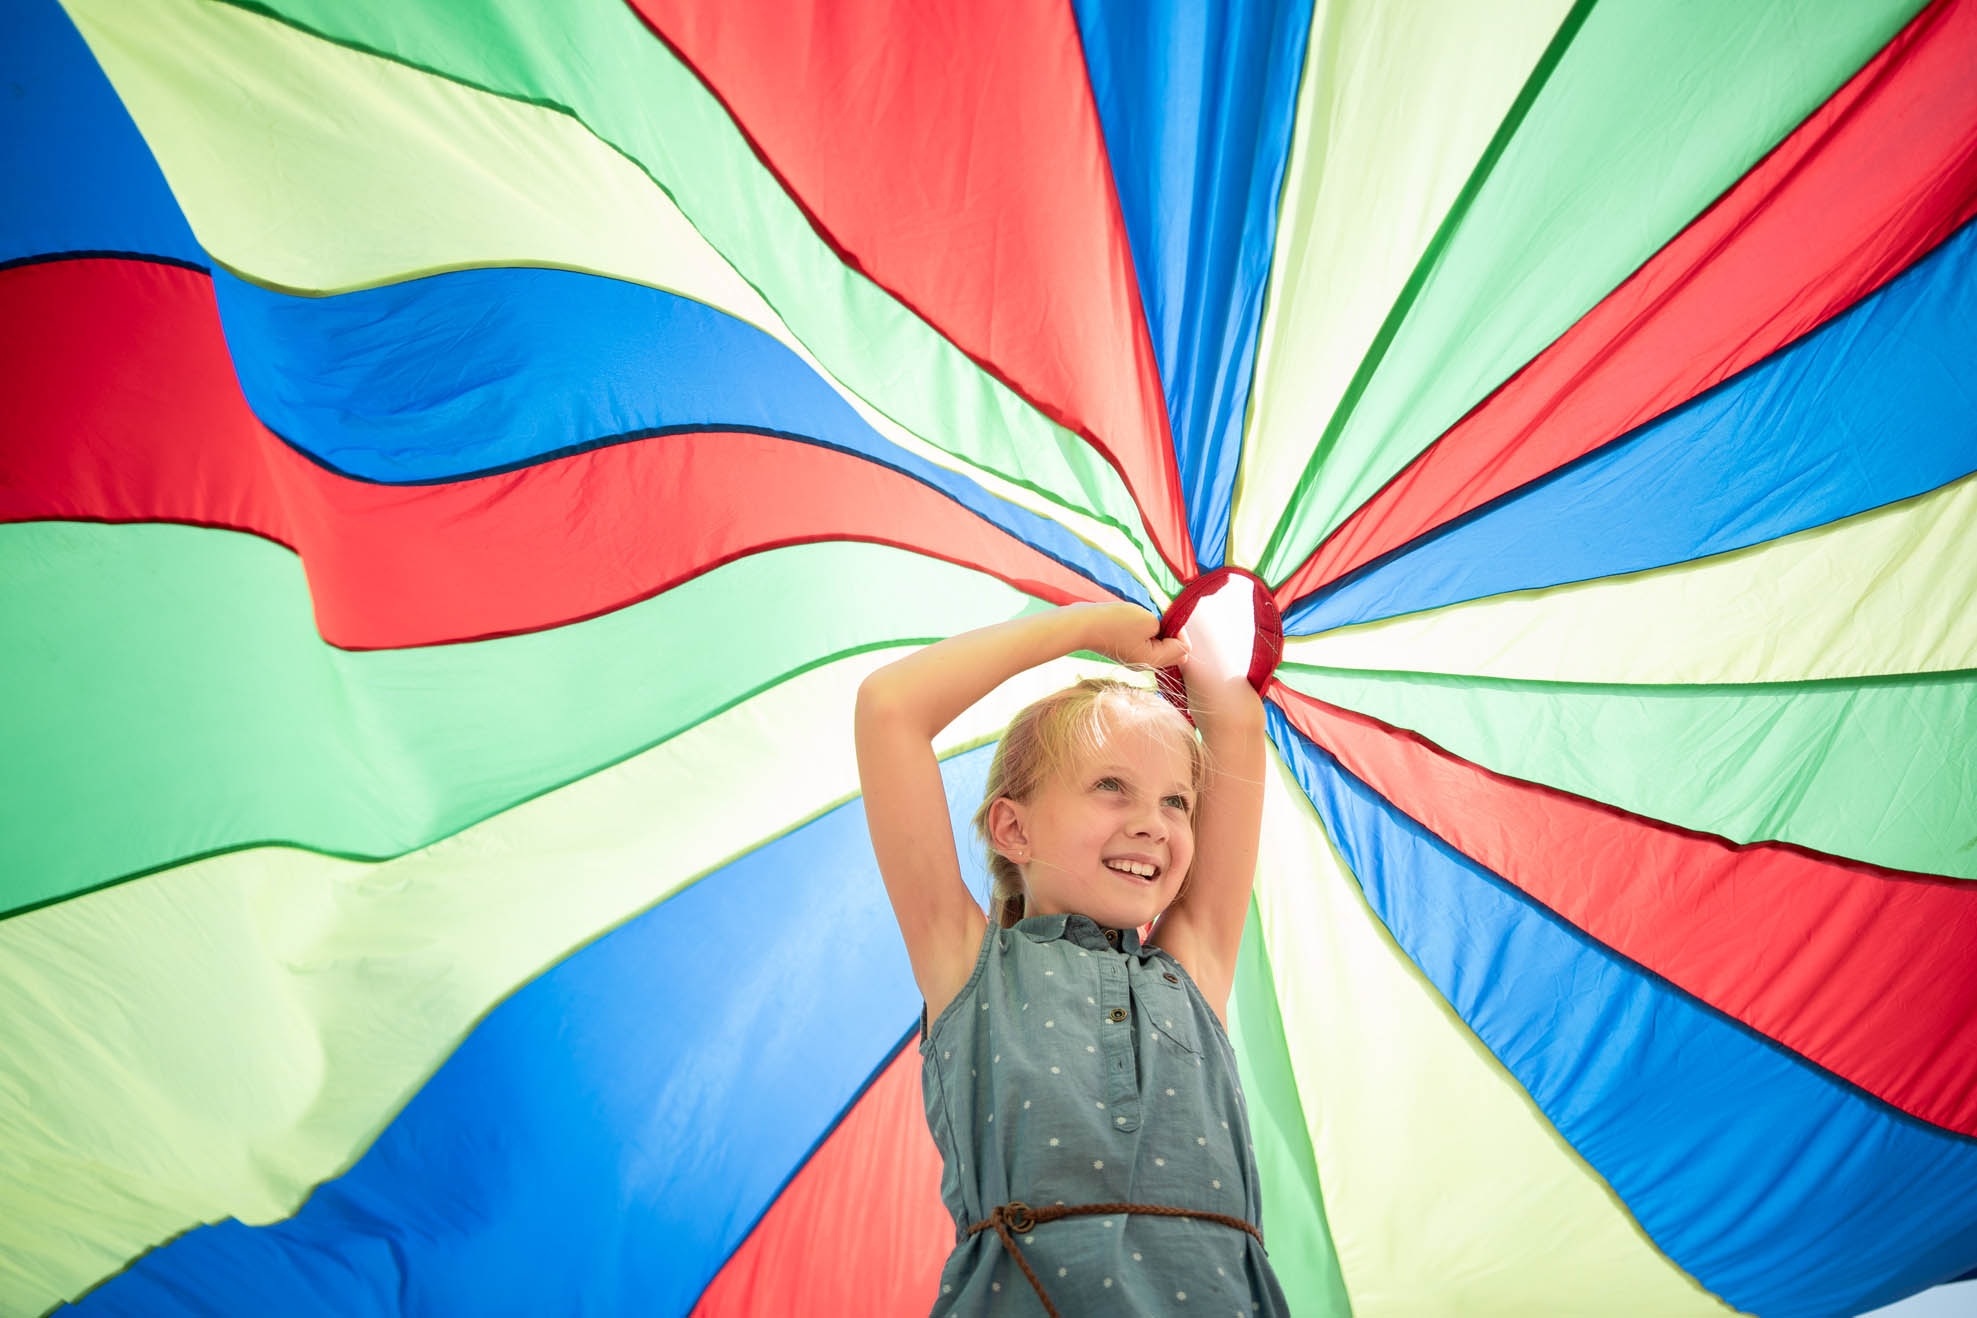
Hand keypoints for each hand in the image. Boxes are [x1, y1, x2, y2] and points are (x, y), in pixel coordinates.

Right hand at [1074, 602, 1189, 668]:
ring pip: (1161, 646)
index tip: (1164, 617)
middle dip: (1171, 633)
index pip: (1184, 648)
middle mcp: (1147, 664)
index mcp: (1154, 660)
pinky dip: (1147, 632)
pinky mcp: (1127, 651)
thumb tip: (1173, 635)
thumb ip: (1169, 629)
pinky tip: (1134, 623)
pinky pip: (1147, 643)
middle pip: (1174, 651)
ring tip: (1143, 620)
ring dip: (1158, 631)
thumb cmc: (1116, 622)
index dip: (1179, 629)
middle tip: (1156, 619)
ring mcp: (1136, 659)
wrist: (1083, 624)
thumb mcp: (1150, 621)